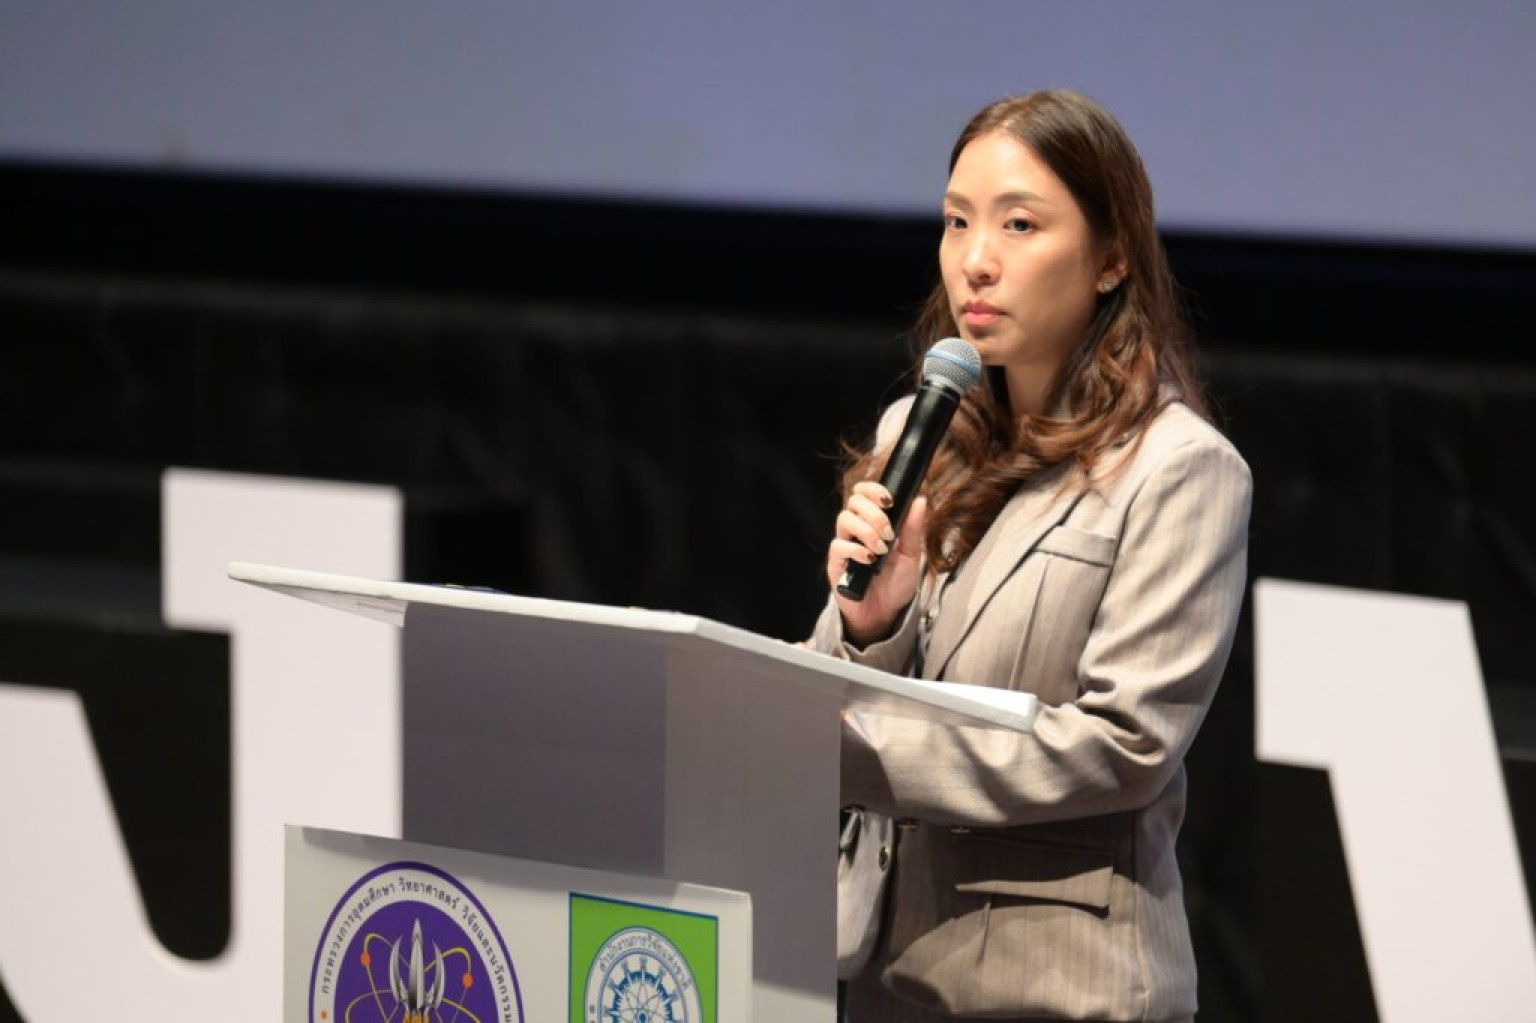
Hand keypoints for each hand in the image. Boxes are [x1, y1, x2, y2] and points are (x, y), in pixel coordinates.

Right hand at [826, 480, 927, 646]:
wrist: (886, 614)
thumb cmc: (895, 584)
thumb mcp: (910, 555)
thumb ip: (912, 528)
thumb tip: (920, 500)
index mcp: (872, 523)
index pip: (863, 494)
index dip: (873, 489)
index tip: (889, 500)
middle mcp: (855, 531)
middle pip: (853, 502)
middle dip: (874, 512)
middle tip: (889, 533)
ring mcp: (844, 546)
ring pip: (844, 519)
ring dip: (867, 530)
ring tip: (881, 549)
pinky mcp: (836, 564)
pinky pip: (838, 546)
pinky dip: (856, 549)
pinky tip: (870, 559)